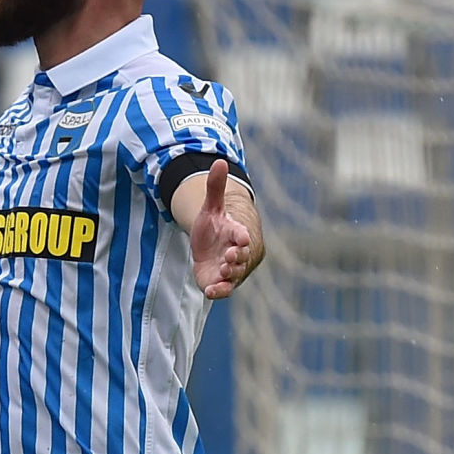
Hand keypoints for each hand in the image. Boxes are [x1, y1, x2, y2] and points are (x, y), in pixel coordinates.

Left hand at [190, 159, 252, 299]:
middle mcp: (236, 253)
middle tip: (229, 256)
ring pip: (235, 275)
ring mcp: (229, 269)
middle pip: (242, 257)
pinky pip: (224, 290)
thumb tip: (219, 161)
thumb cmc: (215, 226)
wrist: (212, 246)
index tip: (240, 238)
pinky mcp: (220, 283)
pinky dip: (220, 291)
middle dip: (237, 257)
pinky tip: (211, 291)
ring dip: (230, 274)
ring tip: (222, 270)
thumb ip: (215, 187)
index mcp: (236, 233)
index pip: (242, 234)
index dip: (241, 236)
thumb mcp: (211, 207)